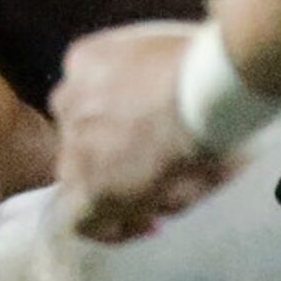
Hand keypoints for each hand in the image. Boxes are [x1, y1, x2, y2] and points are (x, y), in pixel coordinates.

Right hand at [51, 23, 235, 241]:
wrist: (209, 81)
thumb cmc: (206, 144)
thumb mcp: (184, 198)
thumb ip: (149, 205)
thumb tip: (145, 205)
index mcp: (92, 193)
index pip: (78, 221)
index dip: (113, 221)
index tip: (143, 211)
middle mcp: (70, 148)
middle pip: (76, 165)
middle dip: (106, 166)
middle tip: (145, 153)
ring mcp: (71, 99)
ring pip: (76, 116)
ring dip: (101, 119)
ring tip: (142, 108)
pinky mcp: (82, 59)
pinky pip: (85, 75)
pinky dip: (105, 79)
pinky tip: (136, 74)